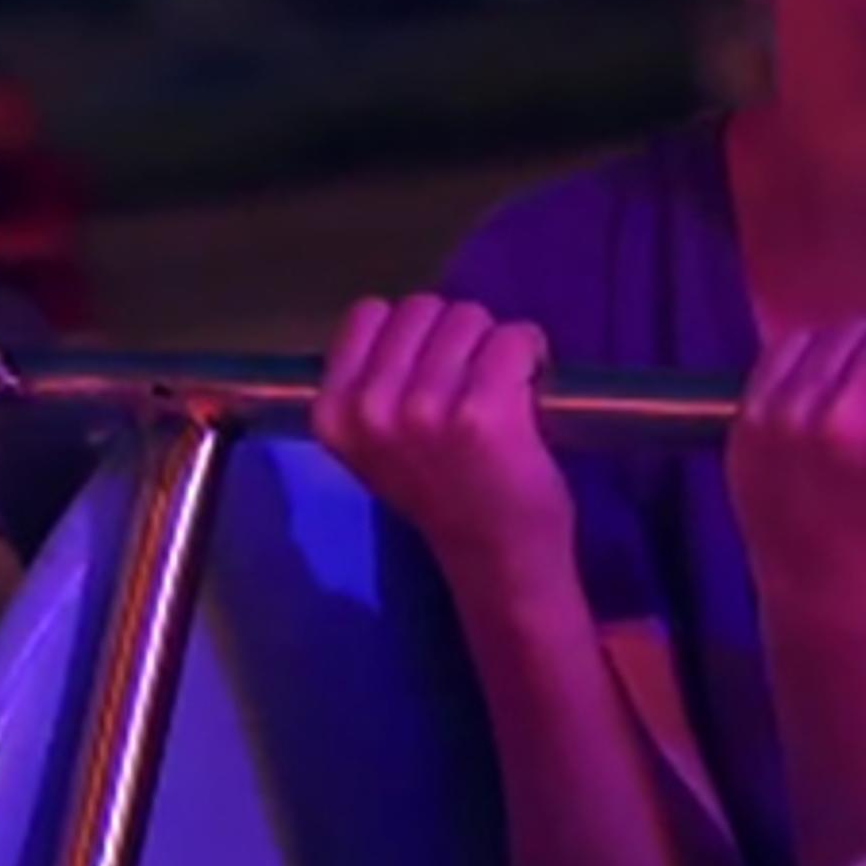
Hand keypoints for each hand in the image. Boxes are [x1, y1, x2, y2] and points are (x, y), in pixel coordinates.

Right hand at [314, 296, 575, 592]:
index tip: (432, 369)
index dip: (411, 333)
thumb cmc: (442, 493)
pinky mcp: (482, 411)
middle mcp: (370, 407)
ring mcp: (424, 408)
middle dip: (455, 335)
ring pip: (469, 318)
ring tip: (500, 391)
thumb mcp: (376, 442)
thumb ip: (373, 383)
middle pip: (421, 308)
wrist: (496, 557)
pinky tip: (530, 388)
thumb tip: (403, 318)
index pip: (367, 314)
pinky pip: (514, 338)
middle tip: (472, 383)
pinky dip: (531, 352)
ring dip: (494, 344)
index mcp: (334, 412)